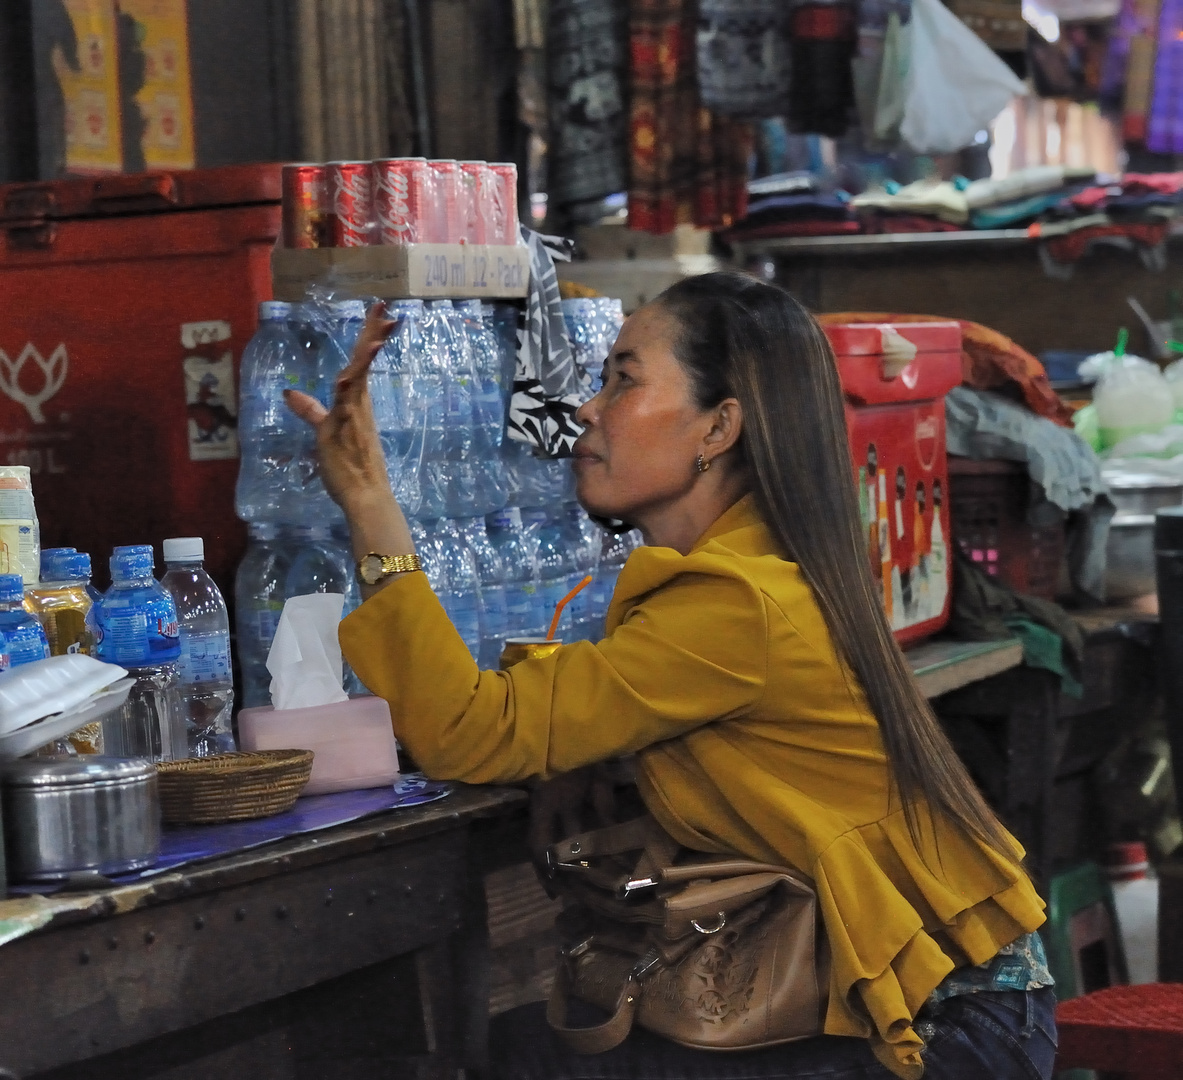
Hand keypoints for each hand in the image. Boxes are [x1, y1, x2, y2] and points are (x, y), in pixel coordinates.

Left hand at [285, 303, 395, 514]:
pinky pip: (347, 403)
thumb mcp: (324, 432)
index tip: (379, 314)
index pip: (360, 363)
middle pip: (364, 360)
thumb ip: (310, 411)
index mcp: (356, 402)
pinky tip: (349, 373)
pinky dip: (351, 385)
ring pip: (361, 375)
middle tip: (384, 306)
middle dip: (374, 332)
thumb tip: (289, 392)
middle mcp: (359, 402)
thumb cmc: (348, 469)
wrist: (366, 496)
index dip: (368, 337)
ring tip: (381, 327)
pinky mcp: (347, 427)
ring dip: (369, 351)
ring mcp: (355, 413)